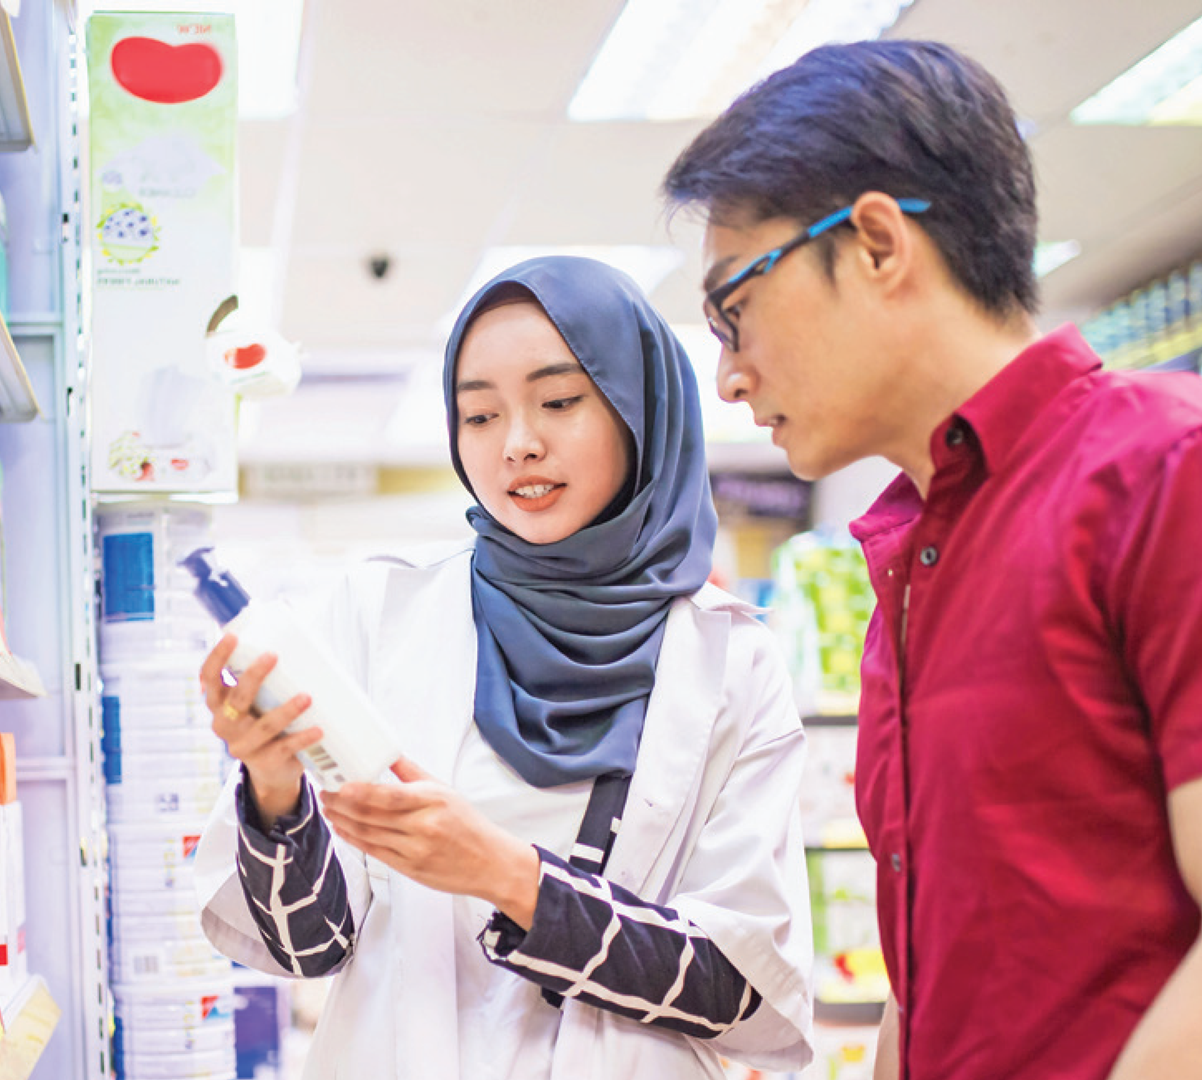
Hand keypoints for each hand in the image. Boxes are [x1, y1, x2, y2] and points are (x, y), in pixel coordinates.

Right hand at [200, 632, 319, 827]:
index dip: (217, 657)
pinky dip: (302, 737)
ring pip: (264, 725)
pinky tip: (318, 729)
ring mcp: (243, 746)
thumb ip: (268, 679)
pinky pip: (284, 748)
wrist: (272, 771)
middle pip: (237, 698)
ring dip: (286, 710)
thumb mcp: (259, 702)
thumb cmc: (266, 722)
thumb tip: (301, 639)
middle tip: (274, 655)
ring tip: (307, 697)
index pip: (209, 678)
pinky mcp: (265, 762)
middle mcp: (225, 725)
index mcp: (220, 705)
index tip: (232, 637)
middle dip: (254, 676)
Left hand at [320, 756, 540, 928]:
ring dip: (344, 821)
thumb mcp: (445, 791)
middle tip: (325, 792)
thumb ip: (413, 774)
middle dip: (343, 804)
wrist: (489, 863)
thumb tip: (390, 753)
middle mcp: (423, 825)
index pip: (390, 796)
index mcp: (433, 800)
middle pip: (373, 815)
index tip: (340, 785)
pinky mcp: (410, 868)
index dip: (361, 792)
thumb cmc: (467, 824)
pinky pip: (375, 852)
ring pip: (369, 834)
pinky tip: (343, 829)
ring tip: (328, 809)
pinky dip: (355, 840)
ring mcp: (415, 849)